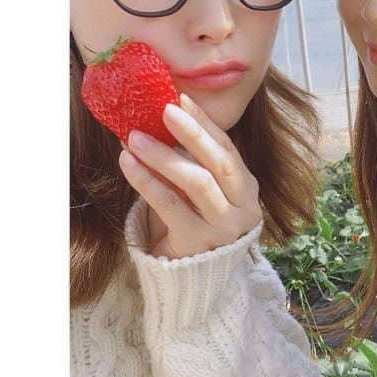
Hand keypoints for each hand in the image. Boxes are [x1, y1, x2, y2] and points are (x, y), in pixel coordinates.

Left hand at [118, 93, 261, 258]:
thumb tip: (162, 117)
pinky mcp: (199, 242)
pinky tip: (129, 164)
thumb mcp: (203, 192)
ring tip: (135, 137)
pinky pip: (171, 207)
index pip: (228, 148)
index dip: (206, 123)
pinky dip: (148, 182)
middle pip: (219, 163)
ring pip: (197, 183)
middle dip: (192, 133)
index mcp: (247, 187)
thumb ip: (193, 162)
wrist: (196, 277)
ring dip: (165, 156)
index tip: (181, 99)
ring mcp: (224, 227)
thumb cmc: (196, 223)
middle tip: (164, 110)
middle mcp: (243, 206)